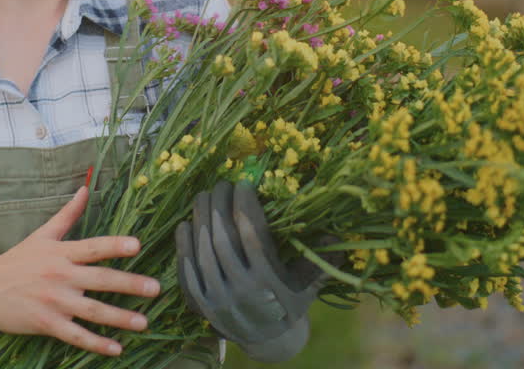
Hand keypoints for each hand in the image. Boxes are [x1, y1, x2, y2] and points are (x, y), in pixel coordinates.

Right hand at [0, 186, 160, 356]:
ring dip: (120, 318)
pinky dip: (97, 343)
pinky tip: (117, 348)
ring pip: (93, 311)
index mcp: (62, 253)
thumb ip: (68, 214)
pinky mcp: (47, 324)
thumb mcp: (42, 235)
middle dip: (130, 284)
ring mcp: (54, 302)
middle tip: (155, 288)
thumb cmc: (17, 260)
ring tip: (143, 322)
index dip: (115, 246)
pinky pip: (76, 335)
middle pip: (100, 280)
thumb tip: (85, 189)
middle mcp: (61, 276)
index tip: (137, 245)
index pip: (93, 247)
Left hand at [174, 180, 331, 362]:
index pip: (253, 234)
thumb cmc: (290, 303)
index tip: (242, 184)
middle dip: (220, 206)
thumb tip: (338, 237)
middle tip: (221, 185)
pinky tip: (185, 224)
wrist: (267, 339)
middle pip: (224, 238)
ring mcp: (220, 297)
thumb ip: (321, 261)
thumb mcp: (308, 285)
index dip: (245, 205)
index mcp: (270, 280)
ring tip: (204, 196)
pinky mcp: (203, 303)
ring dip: (202, 220)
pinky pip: (189, 270)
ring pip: (205, 251)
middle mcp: (243, 288)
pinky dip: (184, 246)